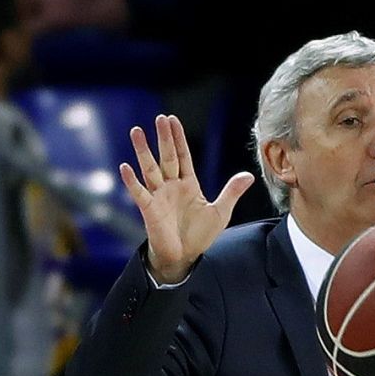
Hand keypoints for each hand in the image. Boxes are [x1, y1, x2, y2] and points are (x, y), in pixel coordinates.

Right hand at [119, 115, 254, 283]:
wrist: (184, 257)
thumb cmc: (199, 235)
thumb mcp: (220, 212)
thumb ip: (231, 192)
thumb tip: (249, 175)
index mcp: (188, 184)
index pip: (182, 156)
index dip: (178, 138)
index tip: (172, 120)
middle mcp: (171, 186)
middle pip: (166, 157)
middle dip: (163, 138)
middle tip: (159, 118)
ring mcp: (159, 196)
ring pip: (150, 169)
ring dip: (143, 151)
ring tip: (136, 132)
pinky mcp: (149, 210)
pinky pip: (139, 193)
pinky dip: (132, 181)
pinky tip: (125, 167)